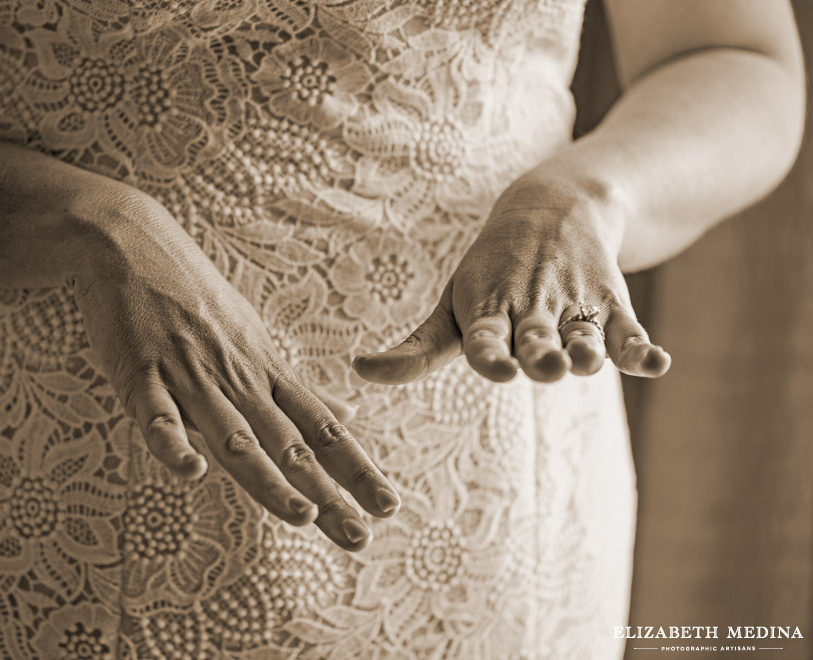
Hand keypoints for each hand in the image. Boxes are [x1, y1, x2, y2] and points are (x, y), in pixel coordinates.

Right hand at [69, 194, 399, 550]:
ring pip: (235, 436)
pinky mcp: (141, 373)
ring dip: (268, 478)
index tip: (388, 505)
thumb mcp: (256, 338)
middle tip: (361, 536)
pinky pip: (158, 414)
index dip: (355, 468)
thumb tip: (346, 415)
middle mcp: (238, 378)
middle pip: (289, 444)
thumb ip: (293, 389)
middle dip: (326, 492)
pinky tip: (192, 471)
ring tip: (302, 515)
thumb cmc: (196, 297)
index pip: (321, 429)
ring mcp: (191, 375)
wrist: (132, 244)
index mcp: (266, 372)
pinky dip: (172, 444)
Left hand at [352, 176, 671, 384]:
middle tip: (545, 364)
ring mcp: (573, 308)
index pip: (485, 338)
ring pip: (582, 336)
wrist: (553, 207)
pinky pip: (627, 330)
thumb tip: (357, 370)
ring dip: (588, 350)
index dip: (490, 353)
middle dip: (540, 354)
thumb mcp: (452, 306)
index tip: (494, 366)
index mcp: (487, 312)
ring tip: (590, 359)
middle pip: (537, 339)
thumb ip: (415, 350)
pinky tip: (655, 363)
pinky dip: (640, 348)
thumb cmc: (490, 272)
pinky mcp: (609, 304)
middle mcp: (530, 310)